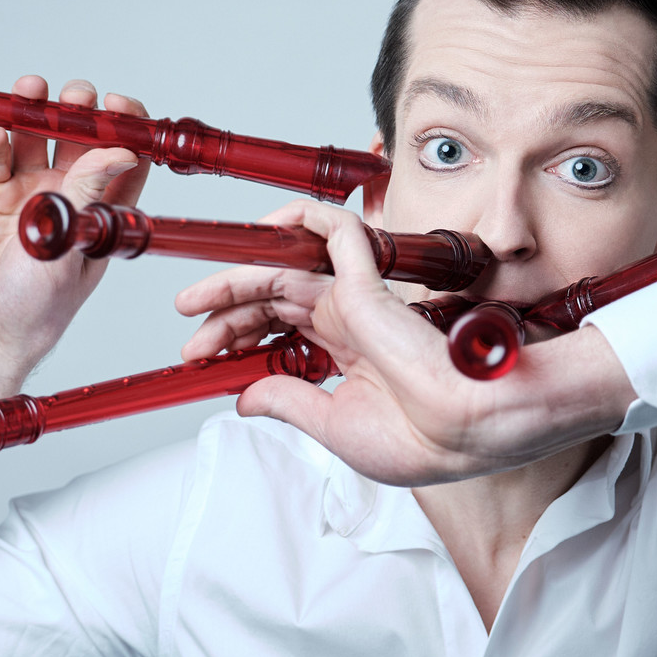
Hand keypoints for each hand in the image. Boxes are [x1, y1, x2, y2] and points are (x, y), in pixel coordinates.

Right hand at [0, 79, 151, 413]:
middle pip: (80, 135)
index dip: (127, 125)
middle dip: (80, 108)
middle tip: (75, 97)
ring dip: (36, 108)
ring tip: (32, 90)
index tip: (119, 104)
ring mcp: (27, 186)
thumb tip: (122, 151)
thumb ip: (88, 195)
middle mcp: (69, 191)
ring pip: (36, 133)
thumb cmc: (38, 305)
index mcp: (103, 208)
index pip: (125, 156)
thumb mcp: (72, 248)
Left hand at [175, 203, 636, 486]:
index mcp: (346, 353)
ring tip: (196, 294)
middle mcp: (349, 319)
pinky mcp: (368, 280)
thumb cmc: (427, 439)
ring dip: (238, 272)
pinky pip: (334, 227)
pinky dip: (300, 218)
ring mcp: (357, 297)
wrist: (468, 431)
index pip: (278, 328)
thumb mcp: (338, 428)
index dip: (234, 335)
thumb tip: (242, 398)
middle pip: (273, 295)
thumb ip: (290, 402)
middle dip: (226, 306)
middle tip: (187, 318)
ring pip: (288, 261)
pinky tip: (265, 227)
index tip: (198, 356)